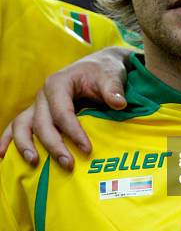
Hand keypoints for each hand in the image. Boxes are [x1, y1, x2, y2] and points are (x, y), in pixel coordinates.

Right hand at [0, 47, 132, 168]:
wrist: (98, 66)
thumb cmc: (103, 71)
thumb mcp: (111, 75)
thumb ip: (113, 89)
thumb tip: (118, 103)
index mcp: (58, 83)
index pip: (62, 112)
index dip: (73, 132)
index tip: (87, 149)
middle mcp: (43, 94)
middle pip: (42, 122)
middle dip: (53, 145)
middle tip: (68, 164)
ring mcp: (37, 105)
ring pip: (23, 125)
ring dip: (25, 145)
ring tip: (33, 163)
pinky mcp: (37, 114)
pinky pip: (18, 126)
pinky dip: (8, 140)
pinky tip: (2, 157)